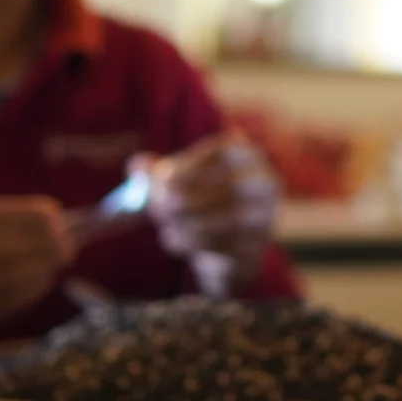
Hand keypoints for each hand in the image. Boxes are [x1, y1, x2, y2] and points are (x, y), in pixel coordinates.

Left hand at [139, 133, 278, 295]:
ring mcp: (265, 218)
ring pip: (229, 220)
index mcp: (246, 156)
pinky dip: (192, 243)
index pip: (227, 152)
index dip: (193, 164)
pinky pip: (224, 246)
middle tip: (157, 206)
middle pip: (232, 187)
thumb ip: (155, 172)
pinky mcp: (255, 248)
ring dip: (188, 223)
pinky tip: (173, 240)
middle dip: (189, 197)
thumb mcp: (175, 182)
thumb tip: (136, 165)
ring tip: (164, 224)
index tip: (162, 177)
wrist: (223, 246)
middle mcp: (264, 184)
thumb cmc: (197, 201)